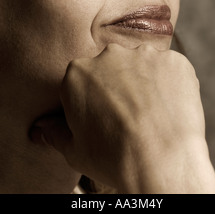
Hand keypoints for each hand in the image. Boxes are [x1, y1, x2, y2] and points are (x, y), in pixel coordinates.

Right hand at [30, 43, 214, 192]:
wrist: (162, 160)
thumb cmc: (114, 158)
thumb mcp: (75, 150)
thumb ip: (55, 133)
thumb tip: (40, 130)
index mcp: (77, 73)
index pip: (83, 80)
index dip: (94, 100)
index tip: (104, 118)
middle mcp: (108, 55)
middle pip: (112, 67)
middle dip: (119, 85)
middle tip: (129, 115)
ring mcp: (144, 54)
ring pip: (142, 64)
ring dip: (146, 81)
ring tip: (152, 113)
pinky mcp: (173, 60)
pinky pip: (171, 68)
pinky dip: (172, 83)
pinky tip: (171, 107)